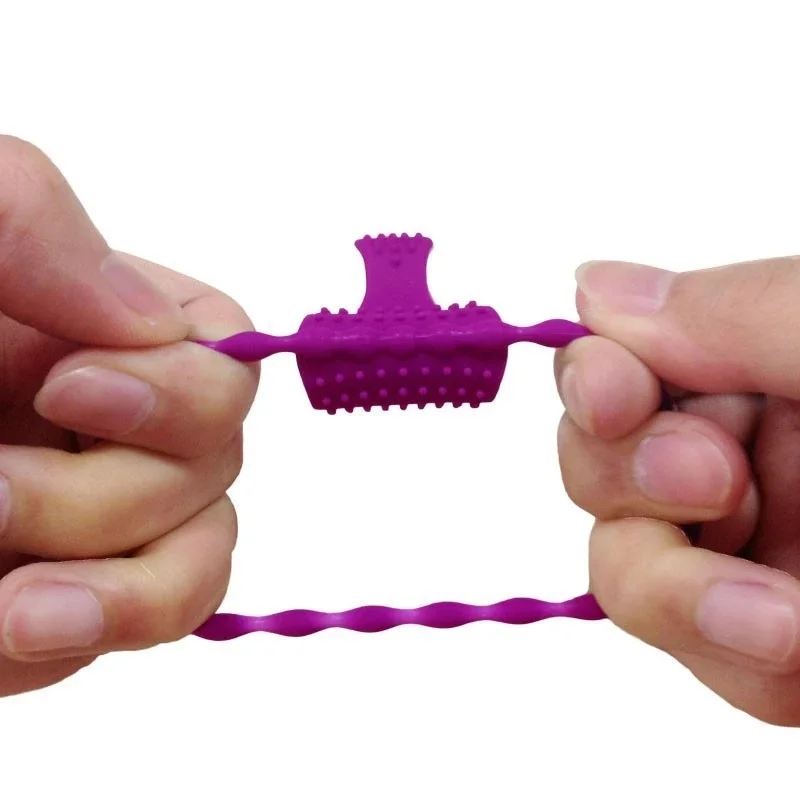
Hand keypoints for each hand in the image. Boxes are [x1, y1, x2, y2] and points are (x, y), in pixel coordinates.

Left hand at [0, 137, 257, 695]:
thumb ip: (30, 215)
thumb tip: (155, 322)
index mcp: (94, 333)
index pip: (226, 363)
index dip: (186, 391)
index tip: (66, 391)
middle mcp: (105, 427)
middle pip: (212, 473)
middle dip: (114, 498)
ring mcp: (81, 519)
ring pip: (193, 566)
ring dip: (126, 595)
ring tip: (17, 613)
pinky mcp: (43, 599)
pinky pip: (112, 632)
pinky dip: (66, 639)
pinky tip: (0, 632)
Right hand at [554, 256, 799, 724]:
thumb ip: (743, 311)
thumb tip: (596, 289)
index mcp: (772, 366)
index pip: (624, 364)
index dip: (596, 380)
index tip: (613, 394)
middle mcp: (756, 456)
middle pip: (600, 466)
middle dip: (627, 479)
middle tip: (708, 480)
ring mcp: (757, 550)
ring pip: (627, 569)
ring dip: (674, 590)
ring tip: (776, 615)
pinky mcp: (772, 642)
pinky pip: (696, 653)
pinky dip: (730, 659)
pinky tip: (792, 649)